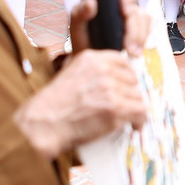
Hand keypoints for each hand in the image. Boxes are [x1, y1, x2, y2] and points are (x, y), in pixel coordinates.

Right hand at [13, 47, 146, 161]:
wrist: (43, 124)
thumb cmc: (51, 107)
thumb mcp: (69, 74)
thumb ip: (89, 72)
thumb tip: (110, 77)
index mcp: (90, 59)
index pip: (122, 61)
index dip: (127, 77)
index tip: (127, 86)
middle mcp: (102, 70)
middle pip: (132, 80)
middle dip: (129, 94)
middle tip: (125, 106)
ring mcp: (110, 89)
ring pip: (137, 96)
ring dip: (133, 109)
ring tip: (127, 118)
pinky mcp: (116, 108)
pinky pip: (140, 111)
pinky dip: (140, 120)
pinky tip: (134, 126)